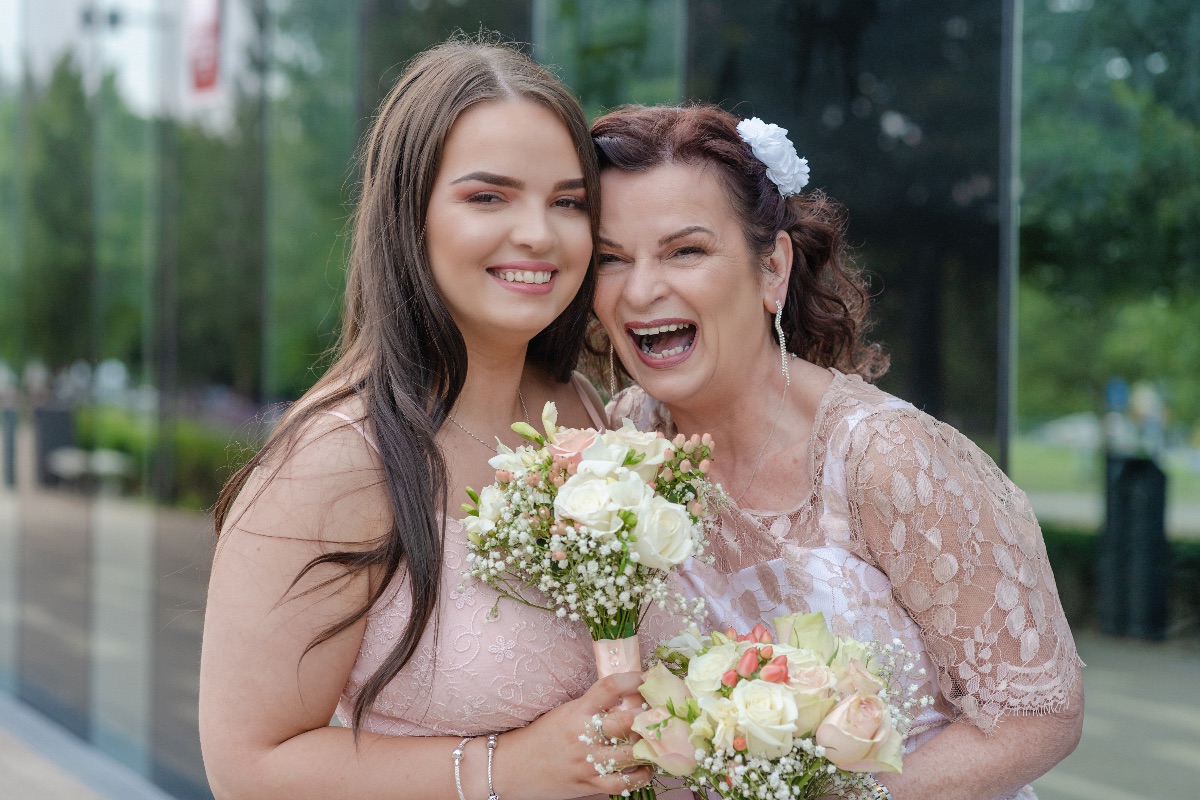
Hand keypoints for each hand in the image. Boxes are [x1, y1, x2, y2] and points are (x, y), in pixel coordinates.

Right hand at [494, 672, 653, 799]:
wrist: (512, 767)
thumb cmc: (541, 737)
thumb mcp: (565, 713)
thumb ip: (593, 707)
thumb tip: (628, 699)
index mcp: (577, 711)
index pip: (609, 687)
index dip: (633, 680)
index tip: (647, 678)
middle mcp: (583, 735)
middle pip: (626, 722)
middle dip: (647, 718)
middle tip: (659, 714)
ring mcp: (587, 762)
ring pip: (630, 754)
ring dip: (649, 748)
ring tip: (658, 743)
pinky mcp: (588, 784)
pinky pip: (622, 783)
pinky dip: (640, 776)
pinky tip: (646, 769)